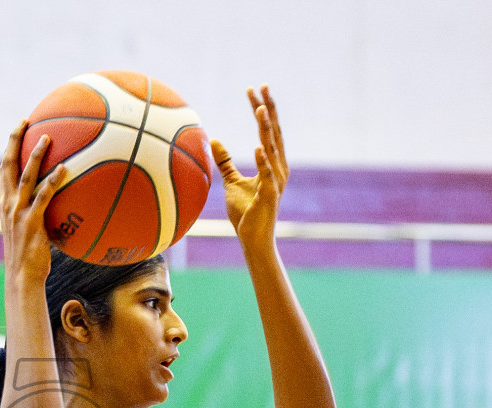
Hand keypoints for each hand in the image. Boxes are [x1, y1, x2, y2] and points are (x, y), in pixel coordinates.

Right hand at [0, 122, 66, 283]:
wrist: (22, 277)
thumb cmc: (29, 257)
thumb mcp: (28, 231)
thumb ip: (36, 214)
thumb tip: (57, 203)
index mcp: (4, 204)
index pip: (4, 169)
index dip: (10, 147)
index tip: (19, 128)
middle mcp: (7, 204)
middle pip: (7, 165)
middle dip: (14, 140)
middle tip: (25, 122)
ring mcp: (18, 213)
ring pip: (25, 176)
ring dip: (36, 155)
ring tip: (47, 137)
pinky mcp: (31, 222)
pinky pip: (43, 196)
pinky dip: (53, 181)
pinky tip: (65, 169)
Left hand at [210, 85, 288, 248]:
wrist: (253, 238)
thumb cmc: (246, 211)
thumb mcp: (231, 182)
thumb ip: (225, 161)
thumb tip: (213, 140)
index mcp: (272, 162)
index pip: (266, 129)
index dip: (261, 108)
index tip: (254, 89)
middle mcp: (278, 167)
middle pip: (273, 132)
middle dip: (268, 109)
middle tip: (263, 86)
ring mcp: (275, 181)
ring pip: (272, 149)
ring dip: (266, 129)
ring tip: (260, 109)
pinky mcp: (269, 195)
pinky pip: (267, 175)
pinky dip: (263, 160)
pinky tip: (258, 146)